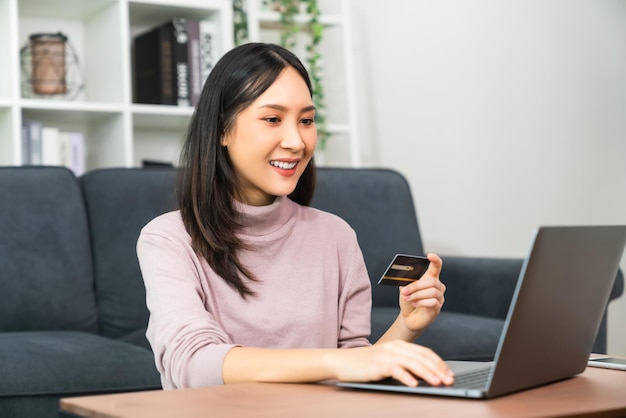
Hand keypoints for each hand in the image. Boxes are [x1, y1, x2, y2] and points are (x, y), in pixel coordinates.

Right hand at [330, 340, 453, 386]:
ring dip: (427, 373)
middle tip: (449, 380)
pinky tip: (414, 384)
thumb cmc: (367, 364)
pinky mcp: (378, 364)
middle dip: (438, 369)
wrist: (343, 361)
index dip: (439, 363)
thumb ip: (405, 363)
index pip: (425, 352)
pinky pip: (395, 370)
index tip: (449, 374)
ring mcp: (386, 355)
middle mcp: (395, 347)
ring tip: (437, 382)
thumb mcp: (389, 361)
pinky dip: (406, 377)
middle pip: (422, 357)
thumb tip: (426, 375)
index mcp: (400, 345)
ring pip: (412, 363)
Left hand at [398, 253, 444, 333]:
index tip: (429, 255)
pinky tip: (414, 304)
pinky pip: (432, 302)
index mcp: (430, 278)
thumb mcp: (404, 288)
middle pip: (431, 281)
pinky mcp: (437, 308)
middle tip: (405, 291)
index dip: (435, 260)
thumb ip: (406, 280)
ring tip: (408, 298)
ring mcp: (439, 297)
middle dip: (416, 286)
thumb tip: (403, 273)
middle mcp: (438, 287)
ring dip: (417, 295)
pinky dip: (421, 302)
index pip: (436, 266)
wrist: (408, 317)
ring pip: (432, 292)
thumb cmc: (408, 300)